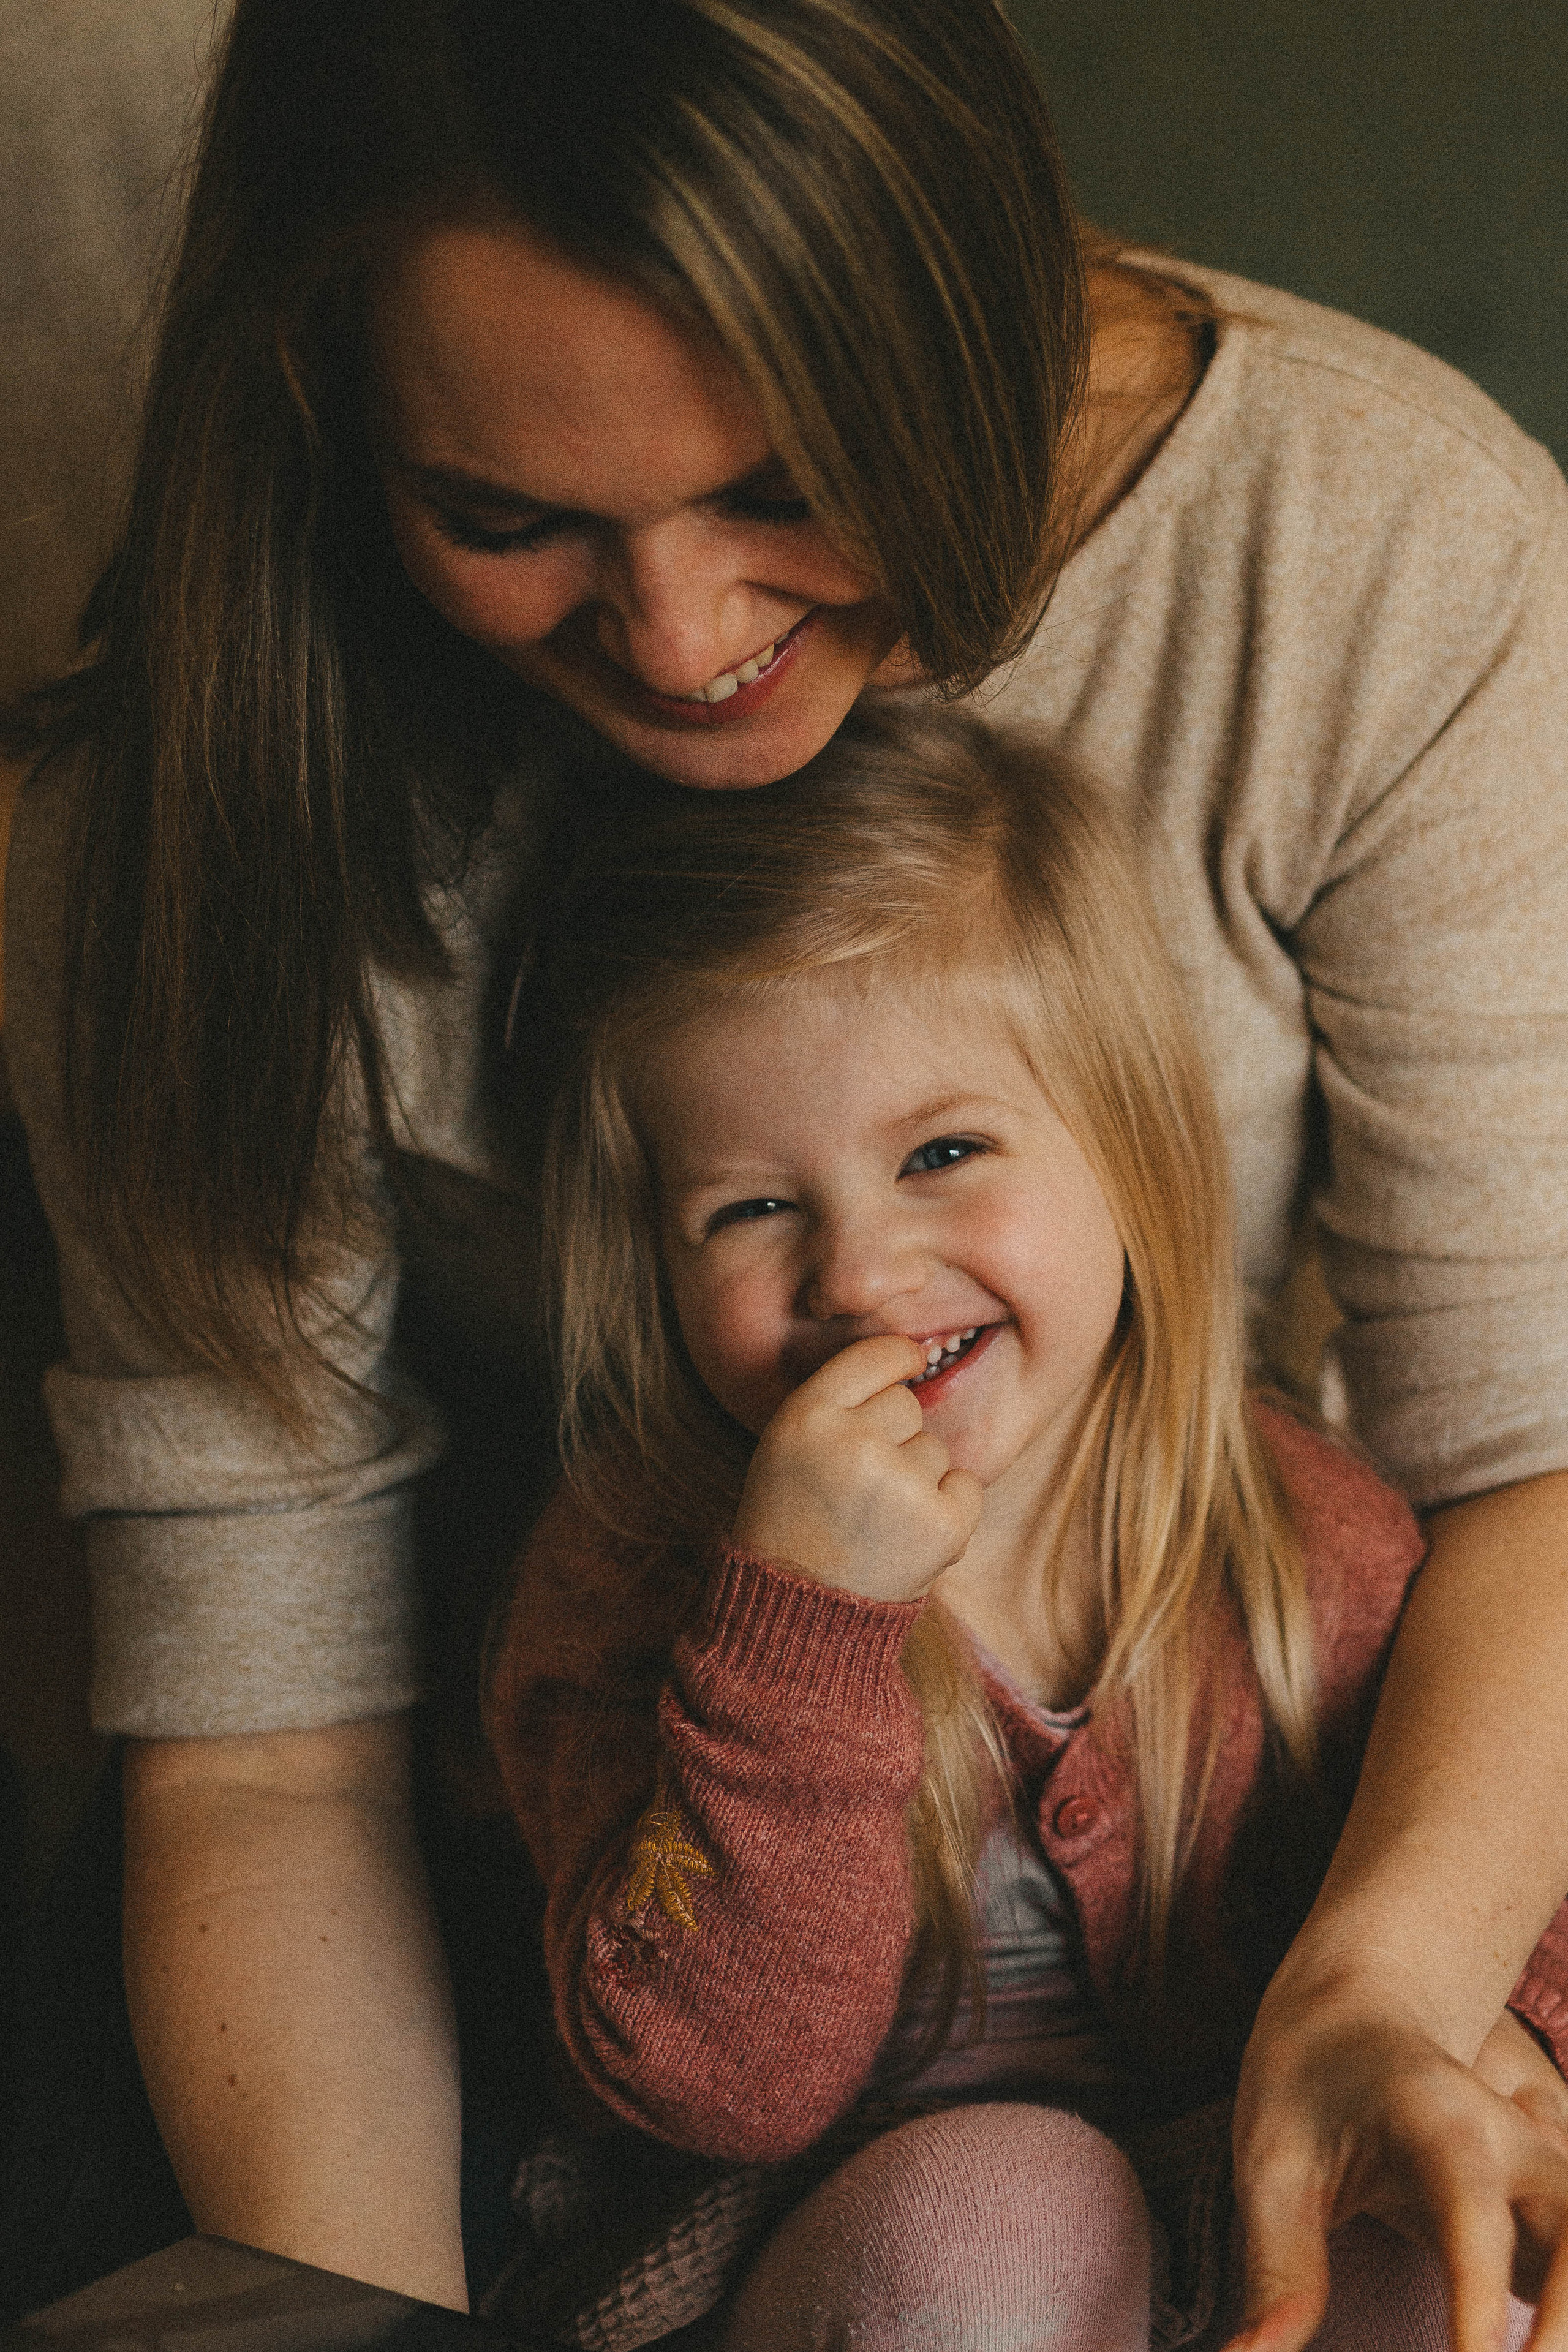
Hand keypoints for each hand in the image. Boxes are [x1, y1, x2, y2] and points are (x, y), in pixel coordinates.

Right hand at [731, 1334, 982, 1601]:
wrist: (796, 1610)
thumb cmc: (792, 1519)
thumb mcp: (786, 1444)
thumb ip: (838, 1400)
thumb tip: (912, 1356)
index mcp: (806, 1416)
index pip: (873, 1355)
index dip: (896, 1356)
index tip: (908, 1360)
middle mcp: (853, 1442)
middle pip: (907, 1404)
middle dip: (893, 1435)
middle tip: (859, 1483)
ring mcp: (900, 1484)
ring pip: (934, 1448)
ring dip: (916, 1477)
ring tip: (875, 1519)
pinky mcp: (941, 1524)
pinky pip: (966, 1483)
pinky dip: (947, 1507)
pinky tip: (907, 1534)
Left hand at [1227, 1970, 1567, 2351]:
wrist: (1359, 2009)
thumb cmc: (1307, 2082)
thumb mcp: (1273, 2161)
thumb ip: (1278, 2269)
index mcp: (1436, 2115)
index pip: (1471, 2211)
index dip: (1477, 2298)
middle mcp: (1512, 2140)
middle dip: (1563, 2321)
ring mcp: (1545, 2170)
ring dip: (1566, 2317)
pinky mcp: (1552, 2208)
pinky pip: (1567, 2261)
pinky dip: (1558, 2313)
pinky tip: (1531, 2340)